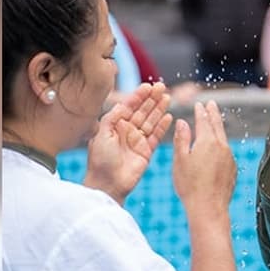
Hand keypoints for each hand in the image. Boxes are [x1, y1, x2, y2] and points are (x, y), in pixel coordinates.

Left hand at [85, 82, 172, 204]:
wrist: (107, 184)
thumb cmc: (100, 161)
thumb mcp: (101, 135)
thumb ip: (112, 118)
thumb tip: (122, 104)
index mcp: (115, 126)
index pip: (129, 107)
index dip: (138, 96)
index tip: (147, 86)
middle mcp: (127, 131)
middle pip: (142, 111)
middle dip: (151, 99)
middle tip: (162, 87)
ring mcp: (138, 141)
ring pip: (151, 121)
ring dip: (159, 109)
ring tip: (167, 97)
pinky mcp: (147, 151)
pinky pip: (157, 136)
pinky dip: (163, 126)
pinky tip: (169, 116)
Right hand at [172, 101, 236, 217]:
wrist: (209, 208)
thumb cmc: (189, 185)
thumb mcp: (180, 160)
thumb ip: (182, 139)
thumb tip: (182, 122)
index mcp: (207, 142)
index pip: (204, 121)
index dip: (201, 111)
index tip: (199, 104)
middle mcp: (222, 147)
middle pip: (217, 125)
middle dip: (213, 113)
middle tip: (212, 103)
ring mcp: (229, 158)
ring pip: (223, 138)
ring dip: (218, 128)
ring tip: (215, 122)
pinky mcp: (232, 168)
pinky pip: (226, 151)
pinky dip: (221, 144)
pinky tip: (218, 147)